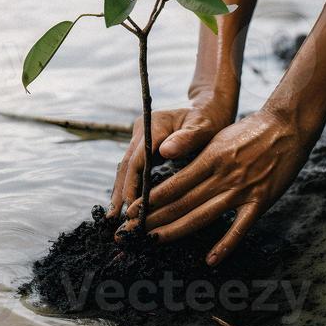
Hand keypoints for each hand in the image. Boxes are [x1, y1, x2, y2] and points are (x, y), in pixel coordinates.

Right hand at [107, 97, 235, 218]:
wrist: (209, 106)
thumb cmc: (211, 117)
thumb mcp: (205, 126)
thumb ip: (188, 138)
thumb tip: (165, 151)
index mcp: (154, 124)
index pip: (137, 159)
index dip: (132, 184)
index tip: (131, 207)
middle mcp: (142, 129)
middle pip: (126, 165)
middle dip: (121, 192)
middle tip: (114, 219)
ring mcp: (141, 136)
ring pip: (127, 167)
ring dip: (121, 190)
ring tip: (114, 216)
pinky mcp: (144, 144)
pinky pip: (134, 167)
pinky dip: (129, 185)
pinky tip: (126, 204)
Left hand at [121, 107, 312, 264]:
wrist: (288, 127)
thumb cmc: (251, 130)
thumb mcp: (218, 137)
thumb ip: (196, 152)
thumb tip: (168, 157)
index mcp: (210, 158)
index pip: (174, 183)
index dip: (152, 199)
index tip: (134, 210)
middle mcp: (222, 175)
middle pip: (182, 202)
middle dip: (155, 217)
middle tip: (133, 230)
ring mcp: (242, 190)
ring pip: (203, 215)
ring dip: (176, 230)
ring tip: (155, 239)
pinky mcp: (260, 202)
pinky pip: (239, 228)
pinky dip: (225, 245)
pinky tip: (210, 260)